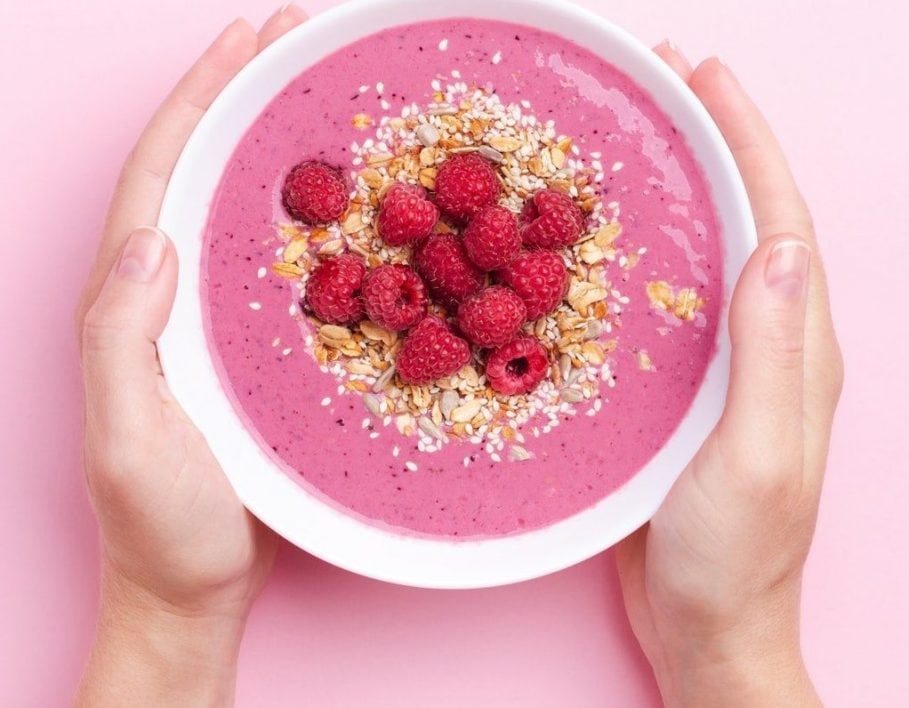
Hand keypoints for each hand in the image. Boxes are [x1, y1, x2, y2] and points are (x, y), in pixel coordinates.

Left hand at [75, 8, 306, 705]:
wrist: (195, 586)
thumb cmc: (163, 528)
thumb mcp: (128, 441)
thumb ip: (120, 340)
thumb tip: (149, 239)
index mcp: (133, 305)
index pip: (161, 176)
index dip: (201, 101)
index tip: (247, 41)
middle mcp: (173, 298)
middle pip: (207, 173)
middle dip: (246, 98)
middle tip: (299, 38)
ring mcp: (218, 321)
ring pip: (252, 213)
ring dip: (286, 148)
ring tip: (330, 95)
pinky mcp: (260, 349)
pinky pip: (290, 267)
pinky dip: (322, 222)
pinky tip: (359, 204)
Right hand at [615, 46, 842, 706]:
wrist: (706, 627)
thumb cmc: (736, 559)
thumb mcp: (759, 458)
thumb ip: (774, 356)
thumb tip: (781, 247)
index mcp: (796, 351)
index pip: (778, 220)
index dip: (746, 141)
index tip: (705, 77)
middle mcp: (763, 346)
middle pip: (742, 219)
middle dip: (710, 143)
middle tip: (662, 83)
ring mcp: (717, 367)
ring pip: (696, 256)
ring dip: (671, 191)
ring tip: (629, 140)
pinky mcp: (673, 391)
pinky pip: (655, 306)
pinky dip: (630, 258)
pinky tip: (592, 244)